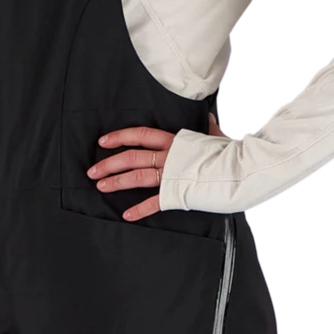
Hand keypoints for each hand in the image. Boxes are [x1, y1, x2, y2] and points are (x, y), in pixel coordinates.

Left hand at [87, 110, 227, 220]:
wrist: (240, 169)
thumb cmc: (230, 153)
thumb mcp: (217, 136)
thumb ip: (208, 129)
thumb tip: (208, 119)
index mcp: (175, 140)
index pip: (141, 135)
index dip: (120, 137)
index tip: (104, 142)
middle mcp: (169, 155)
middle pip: (131, 157)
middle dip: (109, 164)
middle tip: (93, 171)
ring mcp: (171, 174)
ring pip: (136, 176)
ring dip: (116, 182)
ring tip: (101, 186)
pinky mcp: (177, 193)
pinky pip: (154, 202)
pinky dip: (139, 210)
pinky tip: (126, 215)